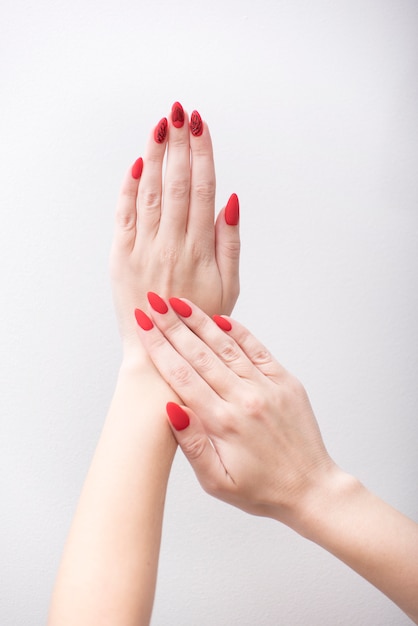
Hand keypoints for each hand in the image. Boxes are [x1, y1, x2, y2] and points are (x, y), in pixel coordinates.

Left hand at [110, 104, 239, 361]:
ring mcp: (144, 248)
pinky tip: (138, 164)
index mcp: (201, 249)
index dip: (203, 154)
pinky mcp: (121, 256)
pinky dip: (130, 188)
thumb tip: (230, 200)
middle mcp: (172, 244)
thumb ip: (230, 241)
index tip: (202, 126)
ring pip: (150, 192)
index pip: (203, 189)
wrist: (159, 351)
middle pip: (178, 182)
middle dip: (180, 143)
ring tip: (161, 127)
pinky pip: (124, 214)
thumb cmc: (199, 320)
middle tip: (181, 112)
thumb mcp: (230, 286)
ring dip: (156, 156)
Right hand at [134, 294, 335, 524]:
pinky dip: (238, 331)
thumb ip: (193, 445)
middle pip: (200, 354)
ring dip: (200, 322)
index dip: (159, 348)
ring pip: (227, 347)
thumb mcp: (217, 482)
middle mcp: (245, 399)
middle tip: (153, 302)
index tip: (143, 325)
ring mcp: (268, 387)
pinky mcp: (285, 381)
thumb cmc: (260, 489)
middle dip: (173, 326)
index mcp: (224, 423)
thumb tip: (169, 409)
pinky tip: (220, 317)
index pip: (182, 376)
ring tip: (179, 302)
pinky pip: (257, 350)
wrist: (311, 488)